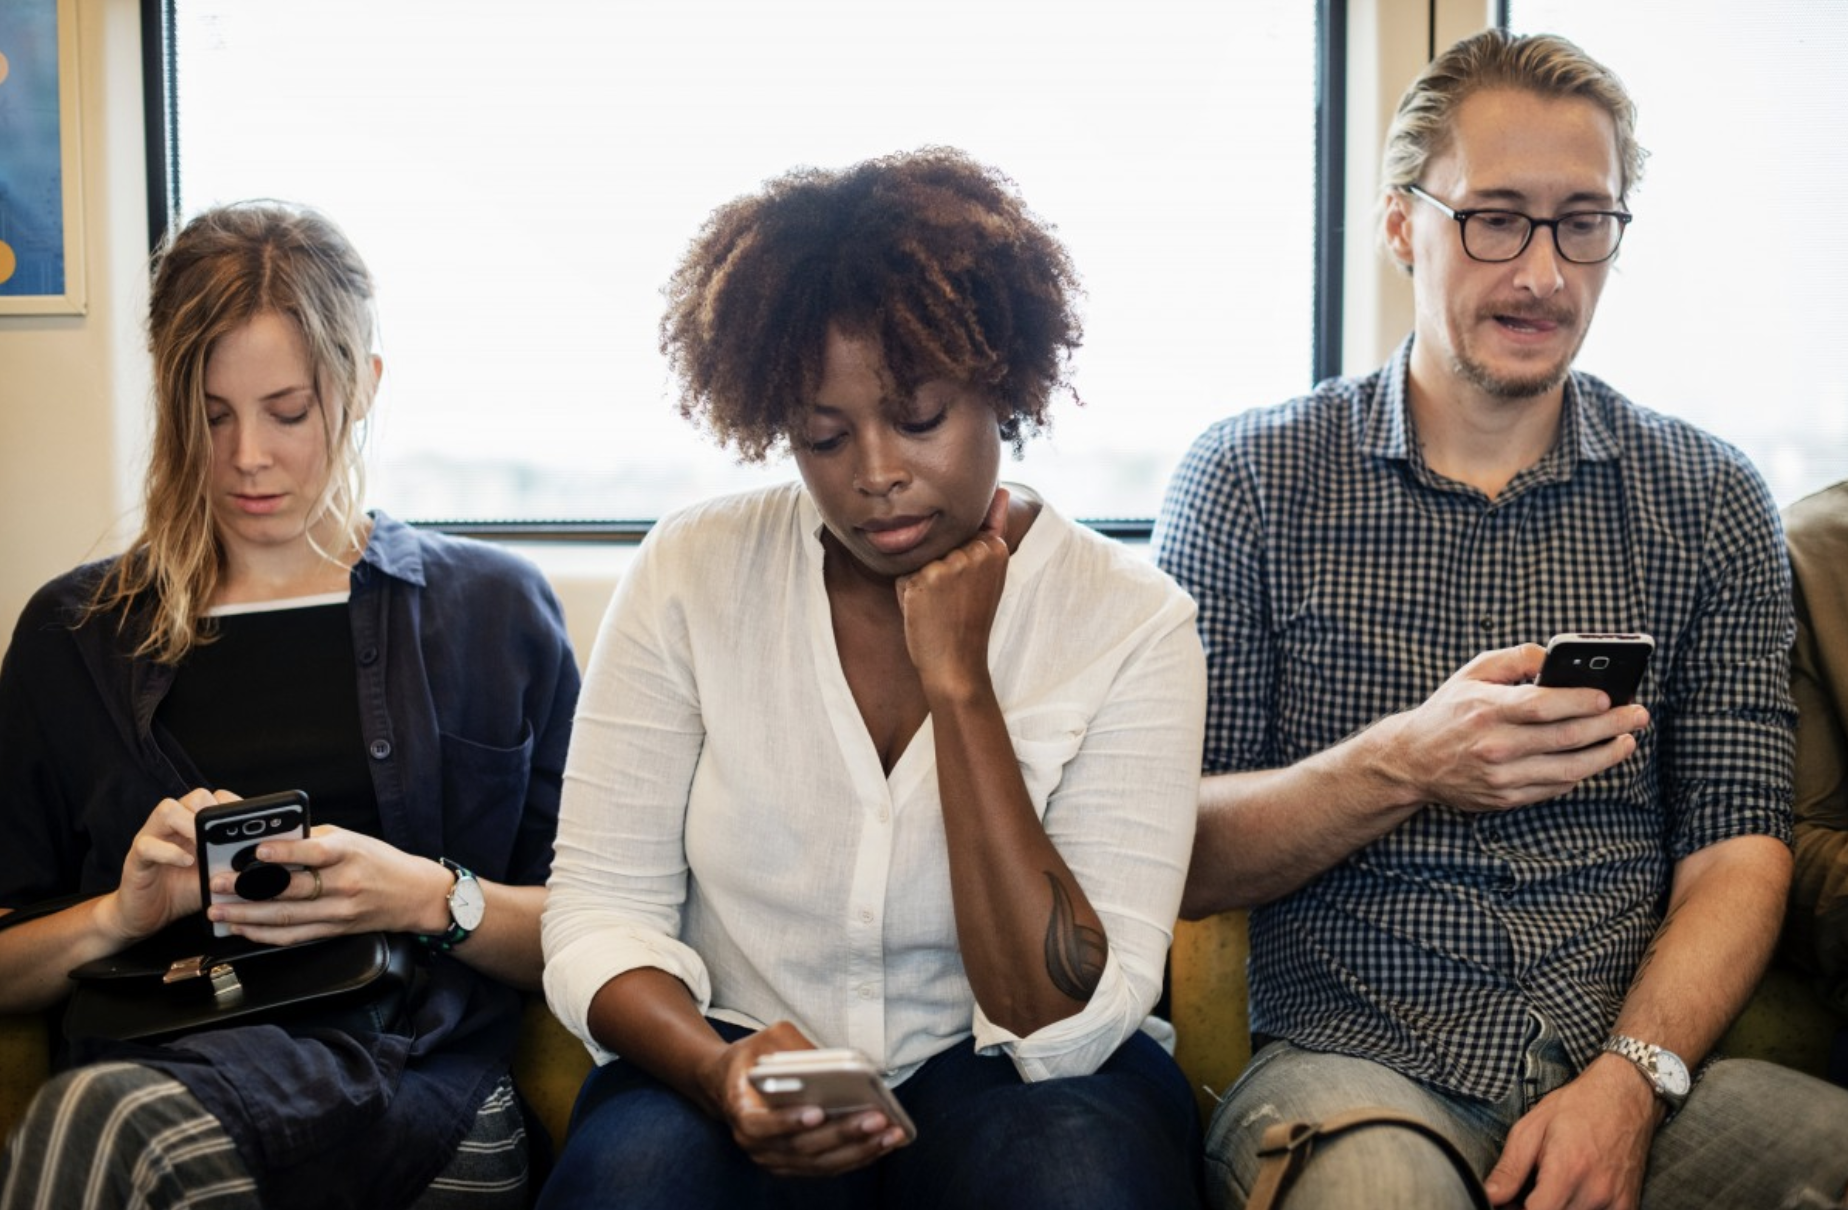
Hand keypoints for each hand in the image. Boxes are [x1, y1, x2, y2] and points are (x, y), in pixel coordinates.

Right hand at [95, 786, 239, 943]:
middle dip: (212, 811)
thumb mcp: (216, 877)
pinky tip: (186, 862)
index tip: (248, 821)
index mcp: (195, 824)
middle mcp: (174, 825)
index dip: (232, 804)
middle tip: (224, 834)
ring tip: (204, 844)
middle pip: (194, 797)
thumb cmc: (185, 890)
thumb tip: (261, 860)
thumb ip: (233, 864)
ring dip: (190, 824)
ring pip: (167, 810)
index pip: (215, 799)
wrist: (148, 915)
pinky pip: (147, 844)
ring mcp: (153, 837)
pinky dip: (169, 851)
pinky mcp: (136, 857)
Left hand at [206, 825, 451, 944]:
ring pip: (286, 917)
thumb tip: (273, 838)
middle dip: (248, 889)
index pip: (315, 852)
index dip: (285, 852)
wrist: (414, 894)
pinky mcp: (334, 930)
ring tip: (219, 912)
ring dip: (247, 916)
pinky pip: (294, 936)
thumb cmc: (381, 861)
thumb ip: (316, 838)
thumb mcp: (354, 839)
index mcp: (350, 853)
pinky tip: (243, 929)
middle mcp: (345, 884)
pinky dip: (264, 934)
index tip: (256, 851)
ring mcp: (339, 911)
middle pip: (291, 889)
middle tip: (217, 884)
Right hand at [697, 1021, 907, 1177]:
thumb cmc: (754, 1057)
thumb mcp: (769, 1040)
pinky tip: (884, 1142)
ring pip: (820, 1164)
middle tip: (876, 1118)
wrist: (731, 1084)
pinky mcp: (795, 1166)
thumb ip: (797, 1051)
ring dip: (859, 1150)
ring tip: (891, 1132)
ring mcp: (775, 1160)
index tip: (817, 1112)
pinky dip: (858, 1157)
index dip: (787, 1122)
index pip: (760, 1125)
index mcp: (740, 1111)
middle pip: (801, 1148)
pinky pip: (829, 1167)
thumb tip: (839, 1067)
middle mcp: (755, 1144)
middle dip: (842, 1134)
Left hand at [895, 487, 1010, 701]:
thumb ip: (993, 528)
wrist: (957, 664)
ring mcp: (950, 564)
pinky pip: (902, 574)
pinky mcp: (924, 578)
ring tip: (938, 606)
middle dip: (937, 568)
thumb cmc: (969, 620)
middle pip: (939, 545)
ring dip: (921, 580)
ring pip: (920, 559)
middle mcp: (974, 551)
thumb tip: (1002, 491)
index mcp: (995, 547)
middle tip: (952, 600)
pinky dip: (906, 593)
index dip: (957, 566)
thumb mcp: (989, 573)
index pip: (959, 535)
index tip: (967, 591)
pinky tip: (923, 611)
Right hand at [1377, 645, 1649, 812]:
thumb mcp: (1471, 673)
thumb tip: (1554, 657)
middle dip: (1611, 726)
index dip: (1582, 701)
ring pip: (1569, 769)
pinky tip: (1594, 759)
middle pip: (1566, 737)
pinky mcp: (1505, 799)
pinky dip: (1580, 773)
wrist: (1412, 760)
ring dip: (1606, 755)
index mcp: (1486, 709)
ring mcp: (1500, 776)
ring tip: (1626, 741)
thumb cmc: (1448, 711)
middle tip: (1637, 715)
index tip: (1611, 696)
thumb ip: (1514, 659)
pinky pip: (1554, 788)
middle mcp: (1494, 745)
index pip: (1543, 705)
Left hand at [1484, 1055, 1659, 1208]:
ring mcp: (1616, 1203)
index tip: (1508, 1202)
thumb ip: (1509, 1168)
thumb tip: (1490, 1197)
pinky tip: (1570, 1196)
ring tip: (1547, 1192)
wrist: (1626, 1098)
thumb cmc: (1577, 1107)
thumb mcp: (1531, 1129)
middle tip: (1523, 1196)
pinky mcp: (1628, 1206)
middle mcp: (1595, 1192)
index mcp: (1567, 1170)